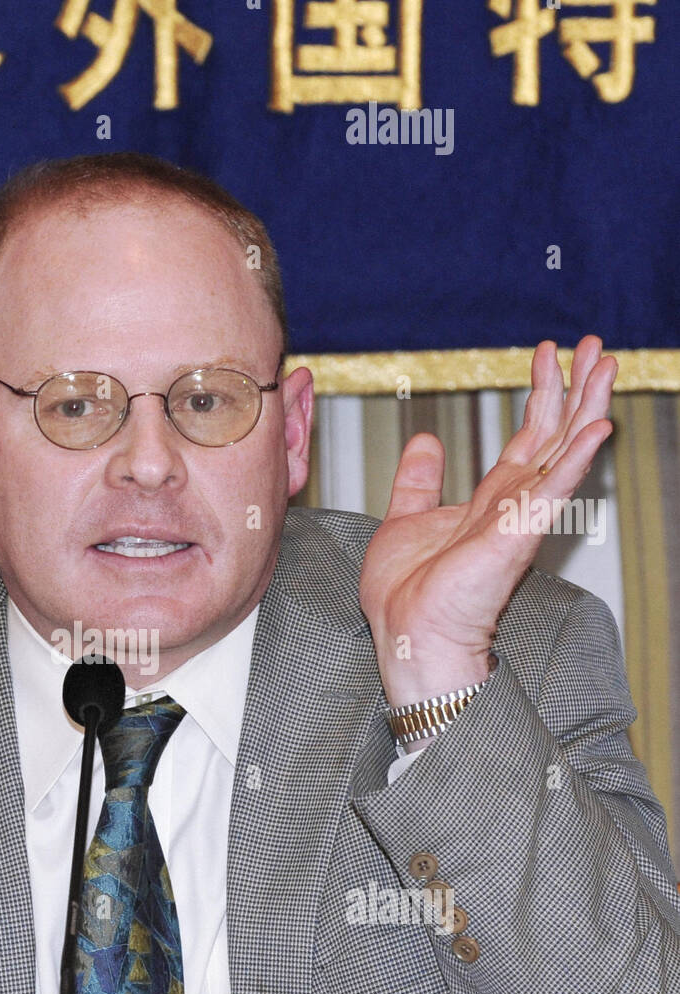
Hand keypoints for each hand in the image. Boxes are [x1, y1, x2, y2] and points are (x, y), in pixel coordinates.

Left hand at [359, 336, 615, 708]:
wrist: (407, 634)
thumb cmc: (408, 596)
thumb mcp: (404, 519)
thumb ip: (419, 481)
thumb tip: (424, 441)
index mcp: (489, 500)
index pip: (527, 437)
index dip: (540, 394)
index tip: (548, 355)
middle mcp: (512, 504)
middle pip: (555, 434)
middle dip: (574, 387)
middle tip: (593, 344)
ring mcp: (520, 518)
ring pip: (563, 451)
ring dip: (586, 405)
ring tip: (603, 364)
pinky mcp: (518, 533)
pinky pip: (554, 489)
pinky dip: (577, 457)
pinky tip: (598, 426)